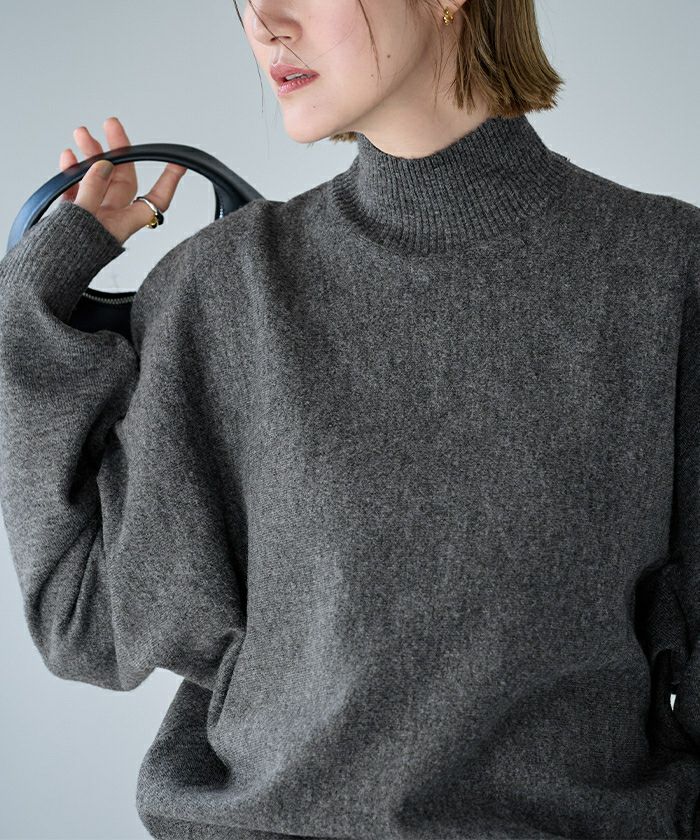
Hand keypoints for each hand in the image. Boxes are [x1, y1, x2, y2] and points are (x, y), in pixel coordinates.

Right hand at [59, 116, 186, 246]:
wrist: (46, 271)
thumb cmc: (70, 252)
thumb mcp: (84, 216)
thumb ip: (93, 189)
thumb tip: (103, 164)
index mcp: (125, 221)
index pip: (155, 199)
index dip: (168, 181)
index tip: (179, 163)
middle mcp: (113, 216)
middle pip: (121, 177)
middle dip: (116, 150)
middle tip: (110, 124)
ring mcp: (94, 213)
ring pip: (98, 177)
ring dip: (90, 155)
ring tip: (81, 134)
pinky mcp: (75, 213)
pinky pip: (78, 187)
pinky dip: (73, 171)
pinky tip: (68, 158)